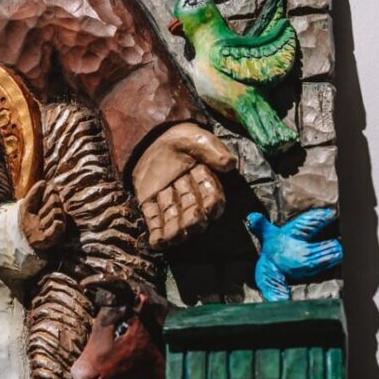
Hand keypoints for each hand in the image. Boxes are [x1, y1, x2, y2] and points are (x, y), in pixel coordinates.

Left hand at [18, 179, 66, 253]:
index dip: (46, 194)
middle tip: (38, 216)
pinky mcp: (56, 234)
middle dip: (44, 207)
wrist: (21, 236)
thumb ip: (34, 192)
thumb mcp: (27, 203)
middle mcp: (57, 212)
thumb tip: (44, 182)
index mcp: (51, 203)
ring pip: (57, 211)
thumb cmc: (25, 218)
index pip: (53, 191)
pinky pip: (59, 224)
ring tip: (40, 225)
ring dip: (45, 218)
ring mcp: (58, 223)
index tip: (38, 202)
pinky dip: (56, 224)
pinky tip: (50, 226)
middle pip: (55, 200)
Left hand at [131, 124, 235, 248]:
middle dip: (193, 219)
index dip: (213, 203)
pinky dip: (156, 232)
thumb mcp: (198, 139)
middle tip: (193, 224)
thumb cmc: (181, 137)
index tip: (214, 209)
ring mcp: (168, 198)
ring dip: (174, 230)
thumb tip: (229, 164)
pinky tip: (157, 243)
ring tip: (174, 238)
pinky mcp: (149, 201)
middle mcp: (187, 193)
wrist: (151, 135)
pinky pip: (153, 219)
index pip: (211, 194)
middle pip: (193, 210)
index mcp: (203, 179)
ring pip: (174, 218)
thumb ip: (214, 150)